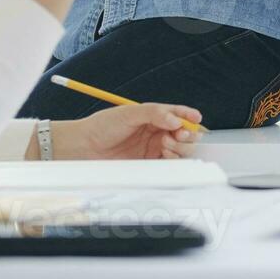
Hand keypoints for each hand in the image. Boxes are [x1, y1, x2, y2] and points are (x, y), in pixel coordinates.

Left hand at [27, 103, 203, 159]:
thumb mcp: (129, 113)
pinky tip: (165, 154)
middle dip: (187, 133)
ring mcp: (154, 149)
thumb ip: (155, 113)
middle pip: (185, 133)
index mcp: (154, 116)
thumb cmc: (103, 126)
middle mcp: (157, 132)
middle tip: (178, 134)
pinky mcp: (150, 165)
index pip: (178, 115)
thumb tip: (176, 120)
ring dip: (180, 146)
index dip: (189, 116)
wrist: (84, 147)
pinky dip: (174, 160)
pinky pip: (170, 164)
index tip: (194, 119)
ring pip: (181, 149)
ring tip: (166, 144)